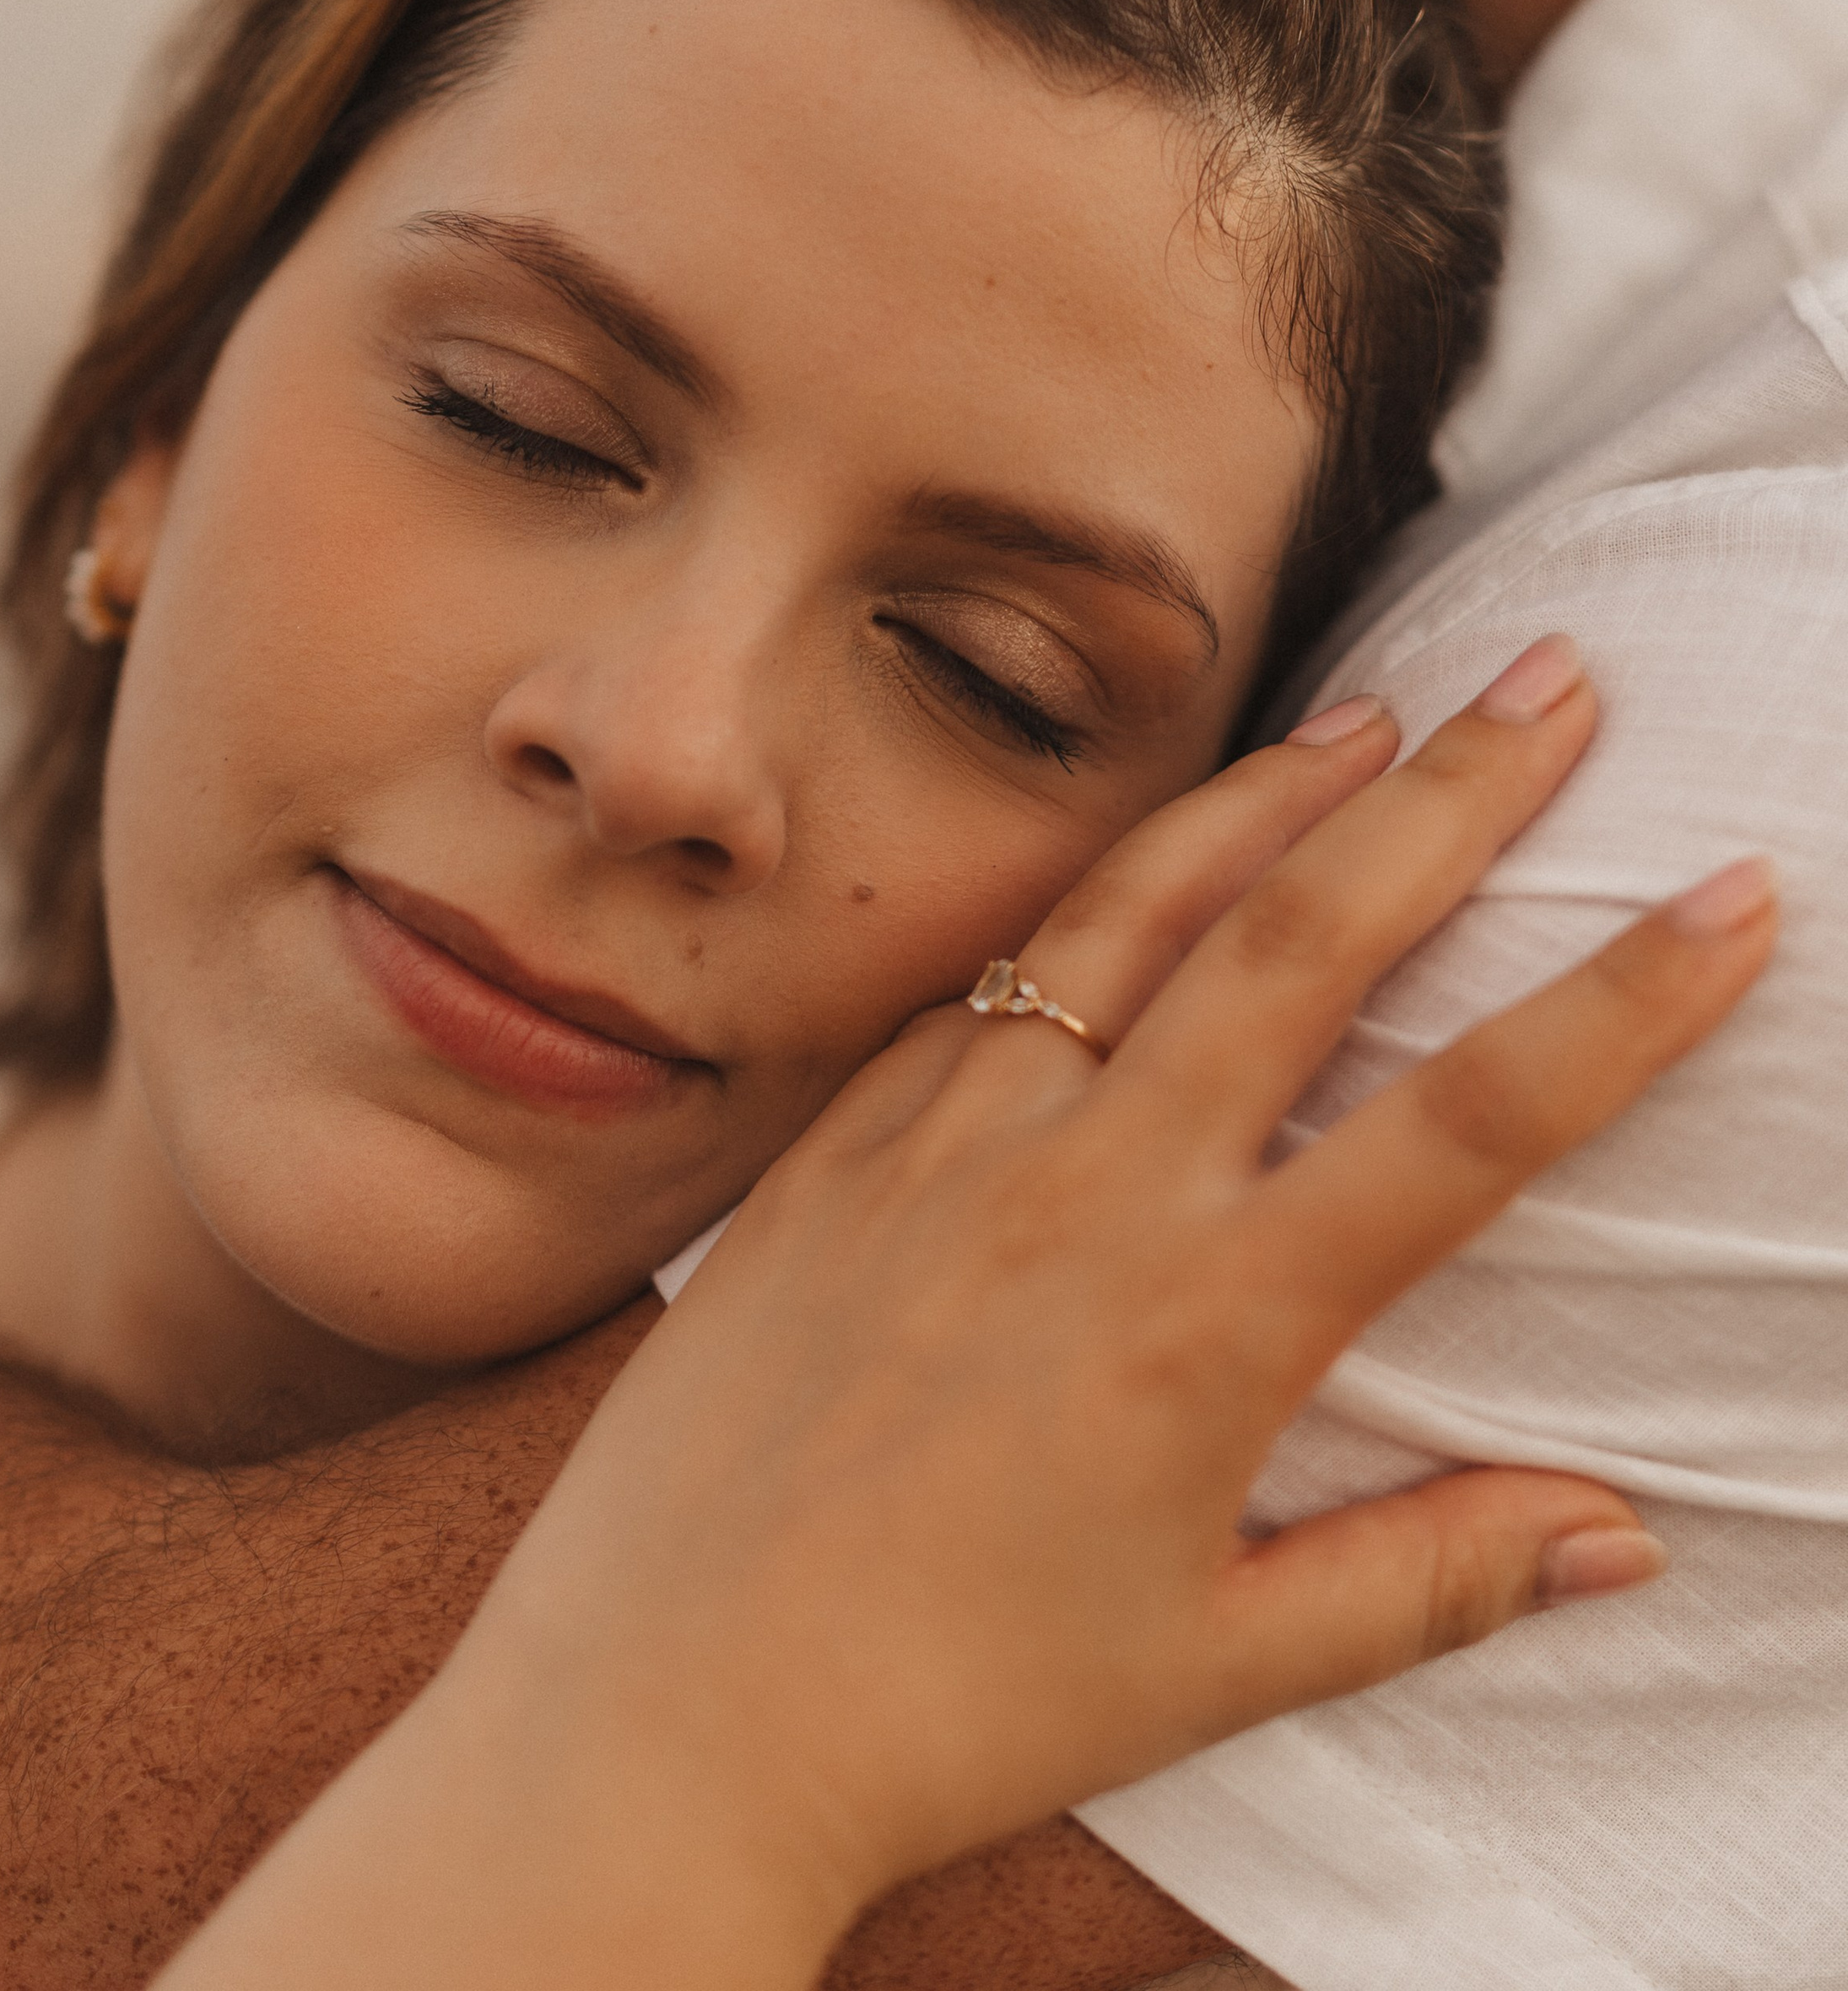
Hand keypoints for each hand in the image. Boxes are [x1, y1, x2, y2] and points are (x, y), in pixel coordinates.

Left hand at [158, 642, 1774, 1990]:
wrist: (661, 1707)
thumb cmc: (950, 1707)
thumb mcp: (1214, 1665)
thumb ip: (1430, 1580)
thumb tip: (1625, 1532)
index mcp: (1206, 1325)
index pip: (1467, 1126)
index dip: (1619, 1002)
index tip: (1728, 896)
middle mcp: (1089, 1195)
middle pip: (1306, 942)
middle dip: (1453, 798)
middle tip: (1553, 683)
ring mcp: (952, 1144)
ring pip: (1136, 911)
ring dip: (1272, 795)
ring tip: (1374, 712)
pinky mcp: (843, 1138)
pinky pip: (984, 980)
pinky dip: (1087, 890)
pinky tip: (1149, 849)